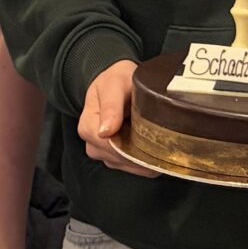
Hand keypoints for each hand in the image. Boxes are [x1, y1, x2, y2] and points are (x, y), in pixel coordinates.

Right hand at [78, 59, 154, 175]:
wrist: (118, 82)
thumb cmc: (116, 81)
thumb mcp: (114, 85)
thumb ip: (111, 106)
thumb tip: (105, 131)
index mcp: (88, 126)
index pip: (108, 146)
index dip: (130, 143)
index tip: (149, 134)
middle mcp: (93, 144)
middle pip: (119, 158)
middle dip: (140, 150)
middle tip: (160, 133)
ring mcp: (105, 154)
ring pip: (129, 165)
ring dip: (145, 156)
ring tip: (157, 137)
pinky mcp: (117, 159)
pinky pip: (135, 168)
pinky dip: (147, 160)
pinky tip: (155, 146)